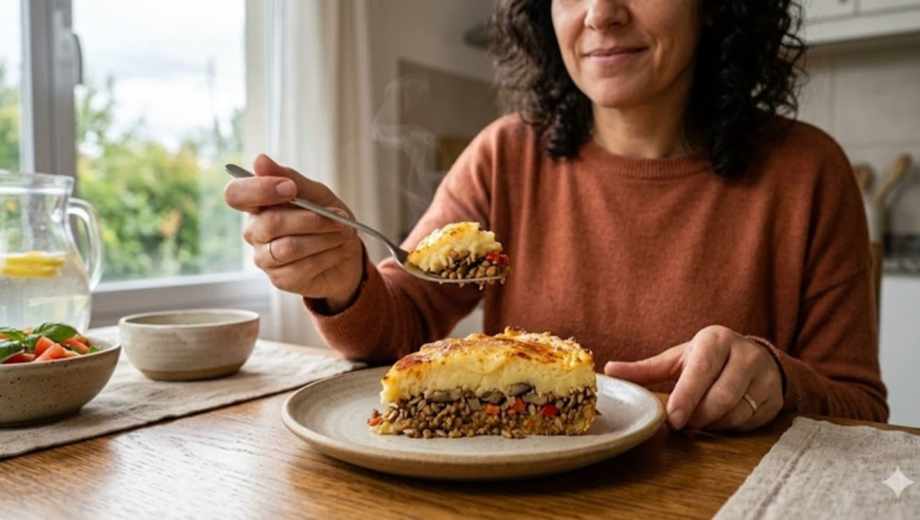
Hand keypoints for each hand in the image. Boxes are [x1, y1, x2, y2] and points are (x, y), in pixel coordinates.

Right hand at [224, 154, 363, 310]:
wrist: (348, 253)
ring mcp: (265, 257)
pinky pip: (302, 267)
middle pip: (269, 223)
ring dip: (322, 238)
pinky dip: (327, 255)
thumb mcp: (315, 193)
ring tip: (343, 233)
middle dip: (310, 219)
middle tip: (337, 217)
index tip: (291, 189)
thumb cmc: (327, 218)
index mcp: (257, 205)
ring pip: (288, 247)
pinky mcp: (280, 279)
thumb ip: (289, 178)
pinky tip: (338, 250)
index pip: (236, 195)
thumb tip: (259, 160)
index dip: (259, 190)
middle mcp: (255, 231)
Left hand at [604, 325, 783, 431]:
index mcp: (716, 340)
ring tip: (700, 419)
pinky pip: (750, 422)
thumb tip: (609, 370)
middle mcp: (745, 354)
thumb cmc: (708, 359)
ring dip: (713, 424)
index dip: (687, 396)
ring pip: (736, 412)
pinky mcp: (776, 398)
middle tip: (683, 423)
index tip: (674, 419)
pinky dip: (730, 427)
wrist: (757, 357)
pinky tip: (720, 420)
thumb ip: (645, 369)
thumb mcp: (678, 358)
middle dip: (698, 416)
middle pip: (721, 396)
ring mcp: (766, 376)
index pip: (701, 370)